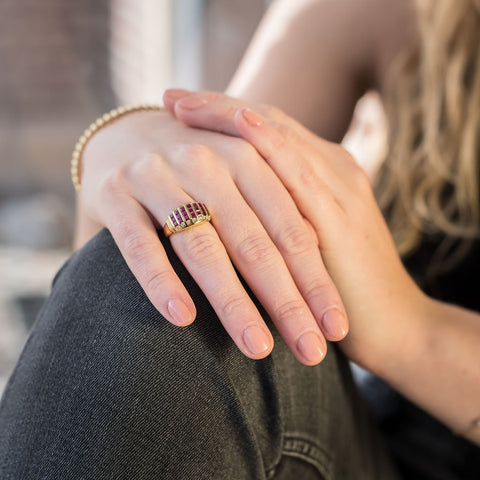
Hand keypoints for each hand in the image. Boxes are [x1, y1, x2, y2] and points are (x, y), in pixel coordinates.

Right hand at [79, 109, 348, 365]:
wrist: (125, 132)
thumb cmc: (197, 169)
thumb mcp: (241, 175)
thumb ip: (275, 209)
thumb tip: (319, 273)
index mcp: (249, 155)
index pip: (293, 228)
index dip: (317, 280)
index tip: (336, 329)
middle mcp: (207, 161)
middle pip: (255, 242)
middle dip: (287, 301)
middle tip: (310, 353)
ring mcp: (158, 175)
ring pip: (202, 247)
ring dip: (233, 302)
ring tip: (257, 349)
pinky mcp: (115, 194)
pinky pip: (140, 244)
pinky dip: (161, 281)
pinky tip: (182, 318)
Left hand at [165, 90, 425, 368]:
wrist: (394, 326)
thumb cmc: (341, 291)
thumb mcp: (305, 248)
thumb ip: (277, 226)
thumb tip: (230, 219)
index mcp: (324, 176)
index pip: (269, 133)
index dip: (225, 116)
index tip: (181, 107)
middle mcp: (332, 171)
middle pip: (268, 123)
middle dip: (217, 107)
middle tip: (168, 96)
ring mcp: (339, 187)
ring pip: (278, 135)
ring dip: (228, 116)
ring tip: (180, 105)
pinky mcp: (342, 212)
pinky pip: (300, 168)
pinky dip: (267, 142)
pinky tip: (240, 124)